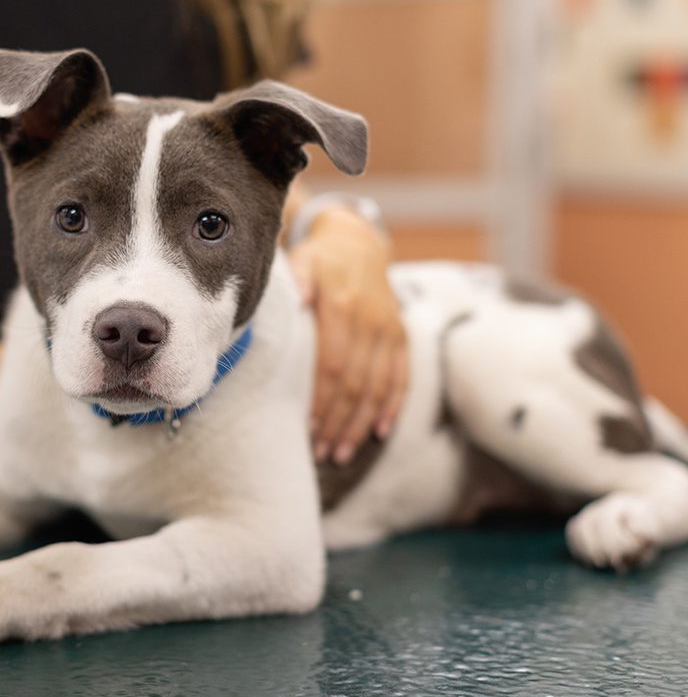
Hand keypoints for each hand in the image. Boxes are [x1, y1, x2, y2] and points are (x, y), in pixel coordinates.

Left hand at [288, 208, 408, 464]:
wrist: (357, 243)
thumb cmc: (317, 261)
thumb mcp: (301, 262)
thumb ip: (296, 284)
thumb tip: (295, 305)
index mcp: (342, 307)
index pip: (333, 364)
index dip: (323, 399)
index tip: (308, 428)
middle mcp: (371, 322)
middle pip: (356, 384)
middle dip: (338, 422)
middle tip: (321, 452)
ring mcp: (389, 331)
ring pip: (378, 388)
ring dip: (360, 424)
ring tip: (341, 453)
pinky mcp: (401, 337)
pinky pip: (401, 378)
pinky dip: (391, 407)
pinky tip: (379, 432)